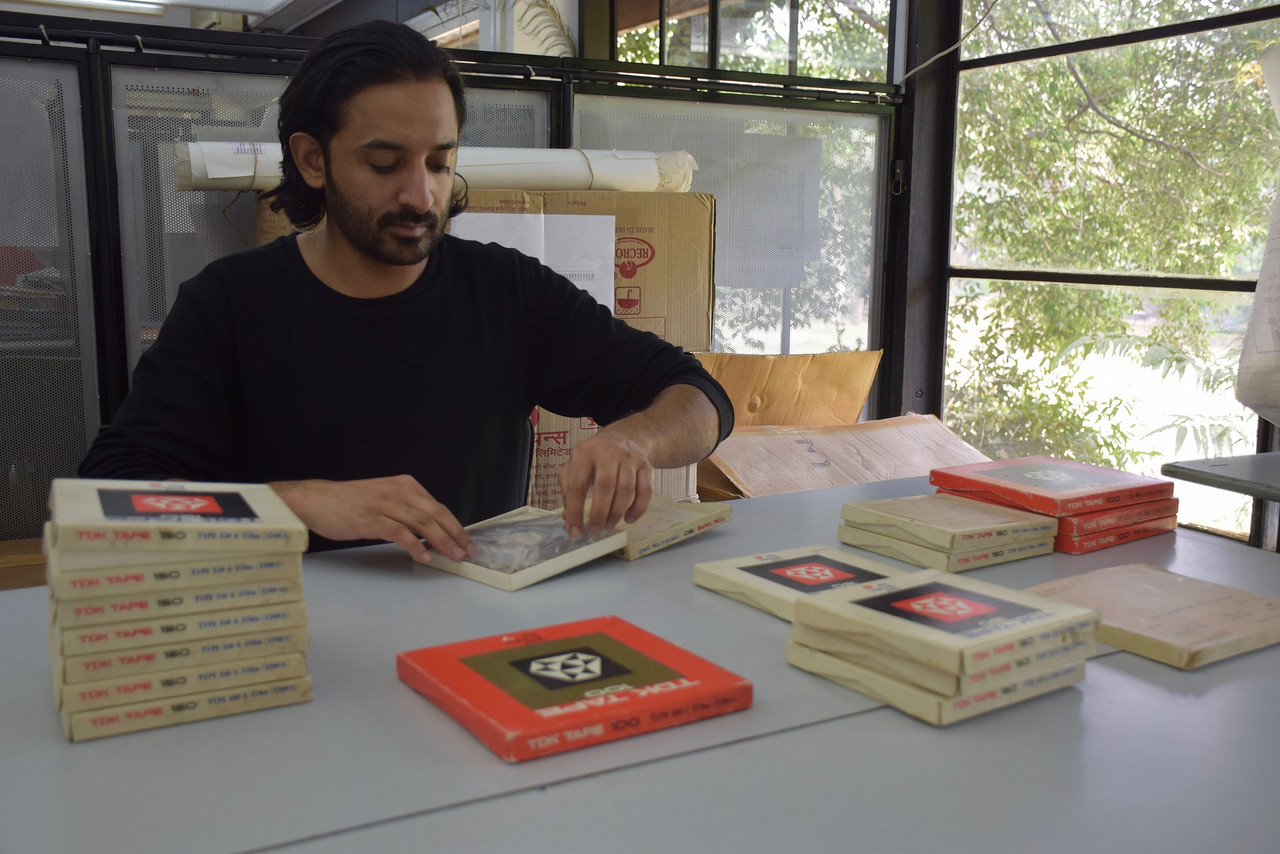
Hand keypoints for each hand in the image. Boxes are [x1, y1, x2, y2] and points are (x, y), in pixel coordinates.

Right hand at [269, 475, 471, 562]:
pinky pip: (399, 533)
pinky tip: (423, 556)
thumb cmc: (348, 502)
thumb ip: (406, 512)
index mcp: (404, 485)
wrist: (315, 499)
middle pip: (435, 513)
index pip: (437, 506)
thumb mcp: (383, 499)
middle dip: (454, 534)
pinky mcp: (370, 518)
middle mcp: (397, 491)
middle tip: (466, 551)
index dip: (454, 526)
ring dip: (441, 541)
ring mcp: (384, 504)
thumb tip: (429, 535)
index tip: (465, 541)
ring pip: (422, 523)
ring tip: (452, 556)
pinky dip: (414, 546)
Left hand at [558, 433, 653, 537]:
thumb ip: (569, 489)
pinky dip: (638, 508)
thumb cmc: (594, 456)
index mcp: (585, 452)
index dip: (575, 511)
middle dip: (599, 513)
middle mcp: (608, 452)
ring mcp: (629, 458)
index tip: (575, 530)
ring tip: (608, 525)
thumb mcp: (575, 465)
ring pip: (626, 489)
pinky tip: (629, 519)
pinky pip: (646, 490)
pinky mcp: (646, 466)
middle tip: (595, 530)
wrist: (623, 436)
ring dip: (617, 512)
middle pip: (605, 487)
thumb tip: (568, 518)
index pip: (578, 485)